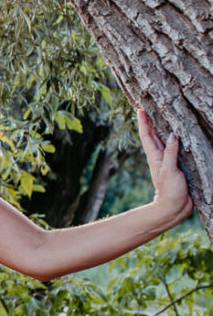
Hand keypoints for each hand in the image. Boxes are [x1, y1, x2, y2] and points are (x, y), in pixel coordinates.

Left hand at [138, 109, 191, 226]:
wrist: (174, 208)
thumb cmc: (170, 191)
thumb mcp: (169, 171)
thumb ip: (171, 153)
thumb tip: (173, 135)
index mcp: (155, 156)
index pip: (147, 135)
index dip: (144, 122)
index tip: (139, 110)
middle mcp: (159, 156)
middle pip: (153, 136)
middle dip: (149, 122)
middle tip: (146, 108)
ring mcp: (167, 161)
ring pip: (162, 141)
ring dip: (159, 129)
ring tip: (158, 117)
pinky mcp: (176, 166)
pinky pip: (173, 148)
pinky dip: (173, 140)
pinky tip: (176, 136)